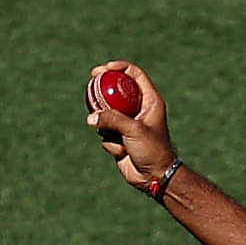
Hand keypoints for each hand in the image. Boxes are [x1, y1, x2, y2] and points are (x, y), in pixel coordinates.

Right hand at [83, 62, 178, 192]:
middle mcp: (139, 109)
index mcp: (150, 101)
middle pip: (115, 90)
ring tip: (119, 138)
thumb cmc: (153, 151)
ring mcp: (127, 122)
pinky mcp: (119, 136)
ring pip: (105, 113)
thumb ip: (111, 119)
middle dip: (101, 89)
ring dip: (107, 126)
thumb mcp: (134, 130)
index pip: (135, 74)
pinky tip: (122, 152)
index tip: (103, 69)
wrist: (155, 177)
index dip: (119, 67)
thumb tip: (91, 118)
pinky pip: (104, 132)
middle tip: (90, 83)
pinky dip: (110, 142)